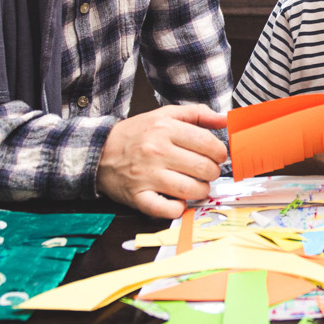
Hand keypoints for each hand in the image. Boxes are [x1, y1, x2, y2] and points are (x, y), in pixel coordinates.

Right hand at [96, 104, 227, 219]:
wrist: (98, 152)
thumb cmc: (135, 135)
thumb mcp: (164, 115)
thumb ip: (197, 114)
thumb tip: (225, 119)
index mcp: (165, 129)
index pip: (209, 144)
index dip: (220, 153)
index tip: (216, 156)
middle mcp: (156, 151)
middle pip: (204, 169)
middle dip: (212, 172)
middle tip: (206, 171)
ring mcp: (147, 176)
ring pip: (191, 190)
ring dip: (200, 191)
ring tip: (195, 185)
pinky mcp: (138, 196)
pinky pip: (167, 209)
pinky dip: (177, 209)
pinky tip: (178, 201)